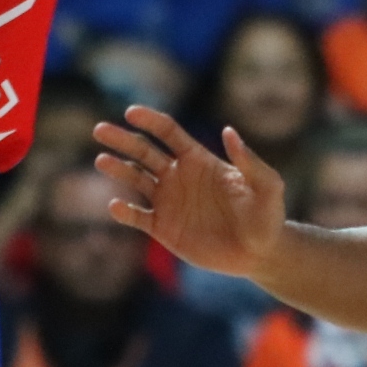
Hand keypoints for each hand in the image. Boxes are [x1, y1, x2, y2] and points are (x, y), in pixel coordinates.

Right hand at [95, 107, 286, 274]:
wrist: (259, 253)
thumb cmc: (266, 216)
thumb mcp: (267, 186)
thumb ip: (250, 161)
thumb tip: (229, 131)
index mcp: (199, 160)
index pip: (168, 132)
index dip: (149, 120)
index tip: (131, 113)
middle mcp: (178, 176)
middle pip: (144, 151)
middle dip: (122, 140)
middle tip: (100, 130)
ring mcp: (169, 201)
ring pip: (135, 179)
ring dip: (118, 169)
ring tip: (101, 160)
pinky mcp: (163, 228)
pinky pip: (137, 216)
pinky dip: (124, 212)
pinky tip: (115, 205)